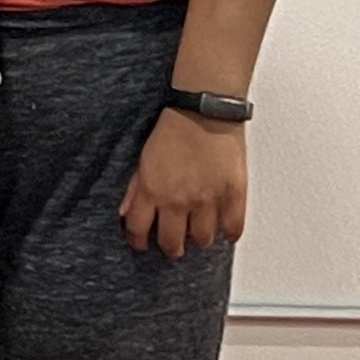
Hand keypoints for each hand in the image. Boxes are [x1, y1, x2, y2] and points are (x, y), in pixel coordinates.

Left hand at [121, 107, 247, 257]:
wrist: (204, 111)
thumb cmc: (173, 129)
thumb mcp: (143, 158)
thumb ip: (135, 189)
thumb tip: (126, 213)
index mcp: (152, 190)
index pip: (139, 229)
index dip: (138, 241)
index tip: (142, 244)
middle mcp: (178, 200)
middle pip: (172, 242)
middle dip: (171, 248)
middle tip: (173, 246)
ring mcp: (207, 199)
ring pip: (202, 239)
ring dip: (198, 239)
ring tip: (197, 233)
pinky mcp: (233, 194)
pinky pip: (233, 227)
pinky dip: (229, 233)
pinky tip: (225, 232)